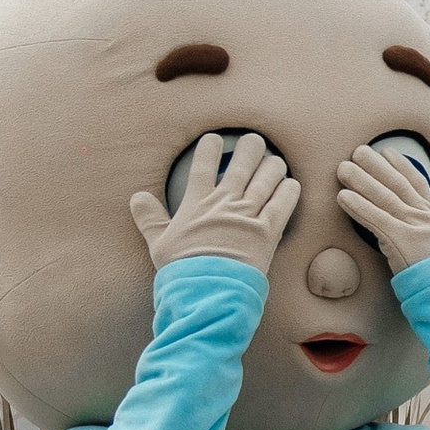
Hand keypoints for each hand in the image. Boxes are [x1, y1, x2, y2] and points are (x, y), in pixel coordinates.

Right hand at [131, 131, 296, 272]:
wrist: (208, 290)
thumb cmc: (181, 271)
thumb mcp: (159, 243)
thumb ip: (150, 218)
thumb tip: (137, 197)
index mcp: (196, 204)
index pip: (202, 167)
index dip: (208, 149)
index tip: (213, 138)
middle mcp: (224, 204)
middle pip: (240, 167)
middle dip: (249, 150)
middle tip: (254, 140)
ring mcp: (247, 216)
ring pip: (264, 181)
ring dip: (272, 168)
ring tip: (275, 160)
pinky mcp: (268, 232)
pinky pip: (282, 205)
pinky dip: (288, 192)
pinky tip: (291, 184)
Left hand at [336, 143, 429, 275]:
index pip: (417, 183)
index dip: (402, 166)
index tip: (388, 153)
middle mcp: (424, 215)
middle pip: (396, 184)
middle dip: (376, 166)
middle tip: (358, 151)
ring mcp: (412, 226)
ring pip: (383, 197)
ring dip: (361, 181)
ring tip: (343, 168)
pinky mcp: (399, 239)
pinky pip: (374, 219)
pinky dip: (358, 206)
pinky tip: (342, 196)